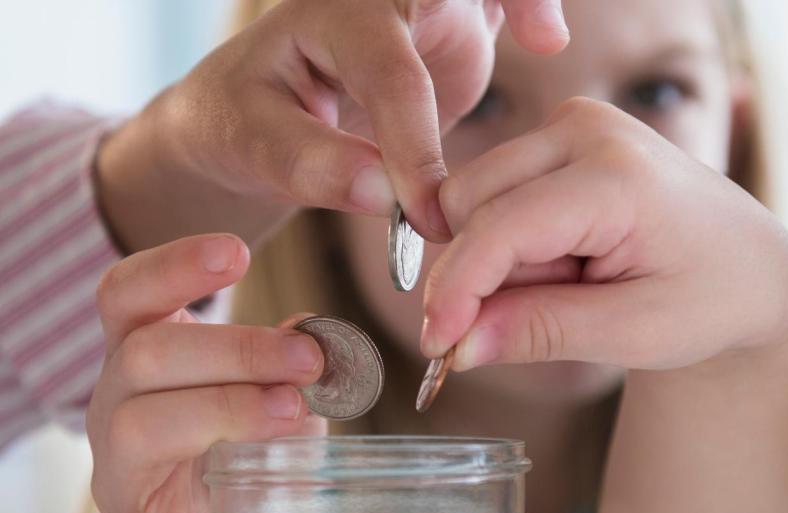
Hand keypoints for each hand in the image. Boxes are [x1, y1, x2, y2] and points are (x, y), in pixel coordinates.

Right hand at [87, 234, 325, 512]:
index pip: (129, 296)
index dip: (173, 268)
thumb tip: (316, 333)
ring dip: (222, 413)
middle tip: (308, 362)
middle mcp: (116, 411)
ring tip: (291, 417)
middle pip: (144, 355)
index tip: (237, 252)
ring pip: (137, 427)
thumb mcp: (274, 404)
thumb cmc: (250, 467)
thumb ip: (288, 369)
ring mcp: (120, 483)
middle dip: (233, 349)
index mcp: (146, 365)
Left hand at [96, 0, 570, 251]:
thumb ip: (313, 166)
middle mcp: (383, 0)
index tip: (430, 216)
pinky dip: (527, 5)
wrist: (249, 110)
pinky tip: (547, 37)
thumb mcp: (251, 144)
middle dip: (493, 7)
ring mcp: (422, 9)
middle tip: (538, 39)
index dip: (416, 148)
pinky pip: (496, 1)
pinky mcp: (450, 29)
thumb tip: (387, 198)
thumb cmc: (240, 119)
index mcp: (331, 16)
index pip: (391, 77)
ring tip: (547, 34)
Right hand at [421, 97, 787, 370]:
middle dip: (483, 274)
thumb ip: (540, 332)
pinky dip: (511, 243)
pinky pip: (492, 194)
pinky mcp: (558, 135)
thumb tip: (454, 345)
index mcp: (618, 174)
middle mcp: (587, 128)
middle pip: (469, 204)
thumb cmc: (708, 300)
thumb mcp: (634, 333)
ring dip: (498, 260)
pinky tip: (566, 261)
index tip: (436, 346)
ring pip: (470, 199)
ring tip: (572, 284)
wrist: (749, 265)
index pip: (499, 228)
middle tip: (553, 311)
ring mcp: (570, 123)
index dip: (456, 290)